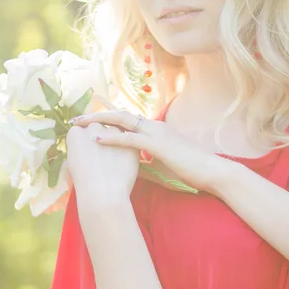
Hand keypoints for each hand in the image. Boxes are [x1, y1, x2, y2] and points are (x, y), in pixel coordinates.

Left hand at [68, 106, 227, 195]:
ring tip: (79, 124)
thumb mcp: (163, 165)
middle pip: (120, 115)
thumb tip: (128, 166)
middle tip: (76, 119)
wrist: (212, 172)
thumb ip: (145, 163)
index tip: (89, 121)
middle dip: (97, 115)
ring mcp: (156, 133)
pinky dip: (113, 137)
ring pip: (122, 121)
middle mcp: (154, 126)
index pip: (128, 120)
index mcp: (156, 130)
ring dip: (99, 121)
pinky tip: (97, 139)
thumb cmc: (190, 170)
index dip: (108, 119)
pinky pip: (131, 138)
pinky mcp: (158, 144)